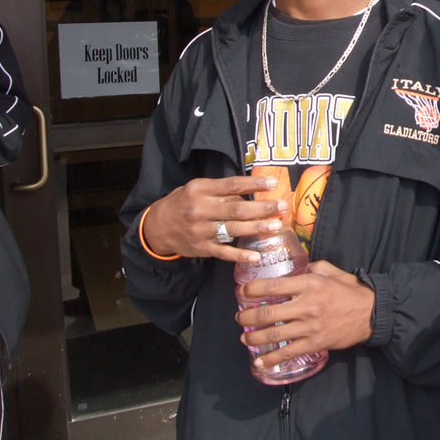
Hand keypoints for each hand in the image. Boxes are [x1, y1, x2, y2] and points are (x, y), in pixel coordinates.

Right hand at [141, 174, 287, 263]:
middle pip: (237, 209)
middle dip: (262, 208)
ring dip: (257, 228)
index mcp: (200, 190)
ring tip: (276, 226)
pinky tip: (256, 256)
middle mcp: (200, 210)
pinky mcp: (201, 248)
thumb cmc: (184, 203)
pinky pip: (224, 252)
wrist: (157, 227)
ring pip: (233, 230)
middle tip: (282, 207)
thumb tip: (251, 193)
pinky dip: (241, 255)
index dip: (254, 184)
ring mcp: (201, 231)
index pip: (232, 185)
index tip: (274, 183)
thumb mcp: (197, 189)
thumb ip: (221, 190)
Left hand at [237, 260, 374, 368]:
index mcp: (309, 284)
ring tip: (245, 338)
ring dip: (254, 338)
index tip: (242, 292)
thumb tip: (297, 267)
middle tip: (240, 319)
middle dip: (247, 318)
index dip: (252, 290)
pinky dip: (271, 359)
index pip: (273, 286)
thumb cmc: (350, 290)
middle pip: (267, 314)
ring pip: (274, 334)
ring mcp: (310, 326)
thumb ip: (313, 268)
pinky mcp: (316, 343)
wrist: (372, 312)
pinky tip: (259, 362)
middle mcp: (307, 305)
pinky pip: (289, 352)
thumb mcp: (332, 271)